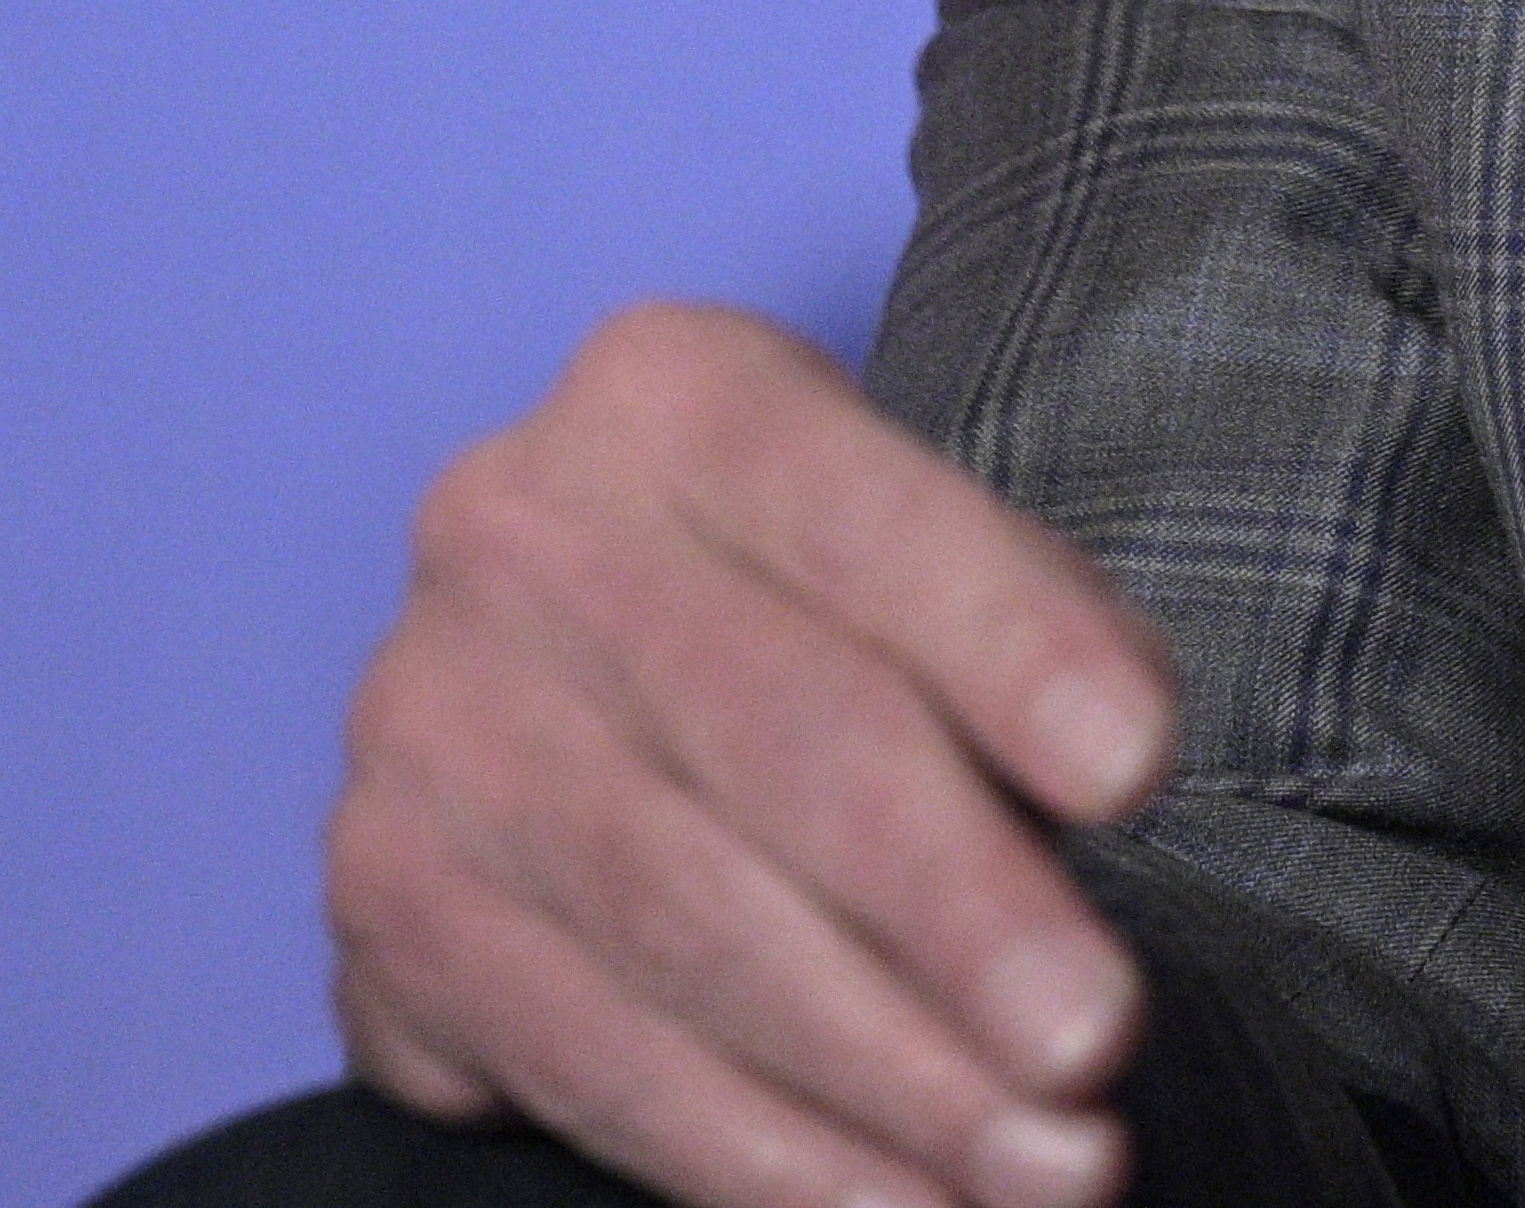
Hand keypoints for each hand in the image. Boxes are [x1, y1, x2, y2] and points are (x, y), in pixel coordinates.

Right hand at [325, 301, 1181, 1207]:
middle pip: (777, 740)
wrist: (587, 680)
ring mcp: (426, 720)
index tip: (1140, 772)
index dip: (1007, 643)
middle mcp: (516, 530)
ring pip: (680, 925)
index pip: (864, 517)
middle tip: (1099, 1044)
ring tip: (1047, 1170)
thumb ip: (1014, 643)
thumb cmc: (817, 616)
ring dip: (885, 1079)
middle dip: (959, 914)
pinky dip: (758, 1158)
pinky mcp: (384, 903)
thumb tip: (1108, 777)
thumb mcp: (919, 560)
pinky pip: (587, 1056)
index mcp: (673, 394)